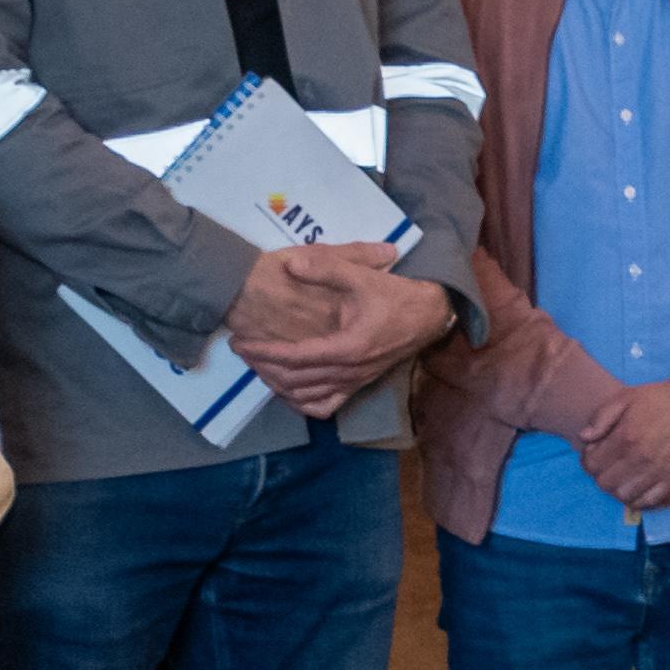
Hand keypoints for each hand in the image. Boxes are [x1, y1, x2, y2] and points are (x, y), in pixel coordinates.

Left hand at [236, 250, 459, 416]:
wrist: (428, 316)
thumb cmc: (394, 295)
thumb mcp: (362, 275)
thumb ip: (326, 267)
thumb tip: (290, 264)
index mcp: (348, 347)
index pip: (295, 357)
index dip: (264, 351)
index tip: (241, 342)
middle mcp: (349, 372)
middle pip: (294, 380)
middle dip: (262, 366)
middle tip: (240, 350)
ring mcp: (354, 383)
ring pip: (305, 398)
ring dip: (277, 385)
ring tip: (258, 366)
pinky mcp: (358, 386)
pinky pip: (324, 406)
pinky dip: (300, 402)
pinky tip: (287, 390)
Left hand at [581, 379, 669, 509]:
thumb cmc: (661, 399)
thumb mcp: (626, 396)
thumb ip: (601, 417)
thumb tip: (584, 438)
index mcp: (625, 437)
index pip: (592, 466)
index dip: (588, 463)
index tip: (595, 457)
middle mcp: (640, 457)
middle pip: (606, 484)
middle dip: (603, 476)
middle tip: (609, 468)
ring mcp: (659, 470)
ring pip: (626, 496)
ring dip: (620, 489)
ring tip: (624, 478)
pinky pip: (650, 501)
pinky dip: (641, 499)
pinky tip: (640, 487)